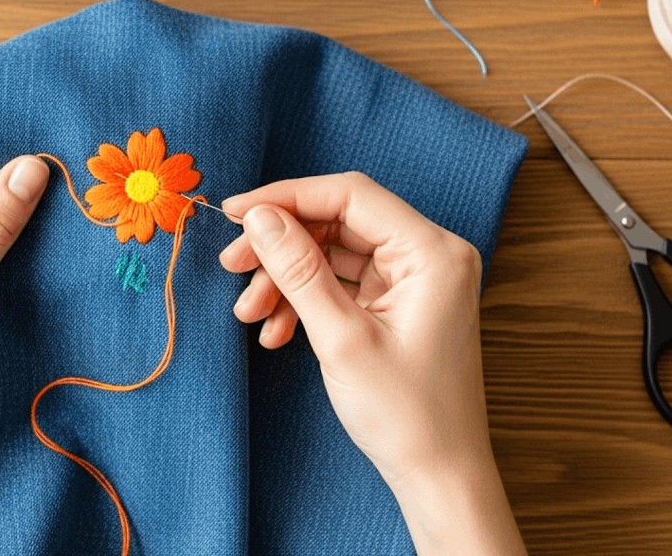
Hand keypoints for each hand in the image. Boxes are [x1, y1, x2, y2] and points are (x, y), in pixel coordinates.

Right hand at [219, 172, 523, 555]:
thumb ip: (298, 269)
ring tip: (250, 314)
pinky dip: (306, 301)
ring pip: (334, 255)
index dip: (286, 198)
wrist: (439, 476)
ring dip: (287, 279)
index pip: (350, 195)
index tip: (234, 213)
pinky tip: (276, 331)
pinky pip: (344, 283)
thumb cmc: (407, 415)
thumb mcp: (341, 338)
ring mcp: (416, 280)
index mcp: (433, 252)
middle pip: (338, 222)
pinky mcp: (401, 303)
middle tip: (232, 267)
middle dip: (281, 246)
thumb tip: (259, 217)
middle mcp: (431, 255)